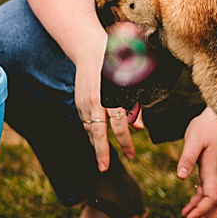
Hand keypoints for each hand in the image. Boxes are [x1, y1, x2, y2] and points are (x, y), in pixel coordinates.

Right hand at [73, 36, 137, 169]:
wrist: (89, 49)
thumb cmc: (115, 65)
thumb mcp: (130, 83)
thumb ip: (134, 107)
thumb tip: (138, 129)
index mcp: (112, 97)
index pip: (119, 126)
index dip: (125, 142)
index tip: (131, 155)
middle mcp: (96, 101)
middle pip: (99, 133)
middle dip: (102, 152)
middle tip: (104, 168)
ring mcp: (84, 102)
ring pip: (89, 129)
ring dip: (96, 144)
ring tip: (103, 158)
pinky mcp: (78, 101)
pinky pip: (85, 122)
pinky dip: (90, 132)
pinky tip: (96, 139)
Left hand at [178, 106, 216, 217]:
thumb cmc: (205, 126)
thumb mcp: (193, 139)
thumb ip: (187, 158)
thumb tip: (181, 176)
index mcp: (213, 169)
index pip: (212, 197)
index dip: (201, 210)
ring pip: (216, 201)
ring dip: (204, 216)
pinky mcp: (212, 171)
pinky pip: (210, 193)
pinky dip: (200, 203)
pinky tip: (189, 209)